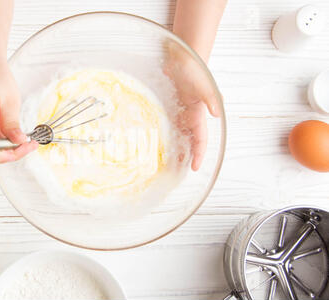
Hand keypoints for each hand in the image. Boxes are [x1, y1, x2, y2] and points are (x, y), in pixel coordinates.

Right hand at [0, 59, 37, 162]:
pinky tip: (13, 130)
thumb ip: (12, 124)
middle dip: (12, 150)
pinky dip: (3, 138)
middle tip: (31, 144)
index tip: (26, 147)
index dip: (8, 154)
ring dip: (9, 144)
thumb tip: (19, 142)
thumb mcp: (10, 100)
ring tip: (25, 136)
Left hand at [164, 42, 220, 170]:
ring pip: (178, 133)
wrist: (183, 56)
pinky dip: (164, 132)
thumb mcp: (205, 85)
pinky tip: (155, 139)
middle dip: (186, 155)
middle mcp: (190, 115)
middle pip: (189, 140)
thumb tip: (217, 114)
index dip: (198, 154)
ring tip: (165, 160)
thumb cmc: (196, 70)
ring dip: (174, 146)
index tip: (193, 167)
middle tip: (177, 170)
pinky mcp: (170, 104)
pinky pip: (167, 122)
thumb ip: (211, 98)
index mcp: (199, 114)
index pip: (201, 139)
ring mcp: (179, 110)